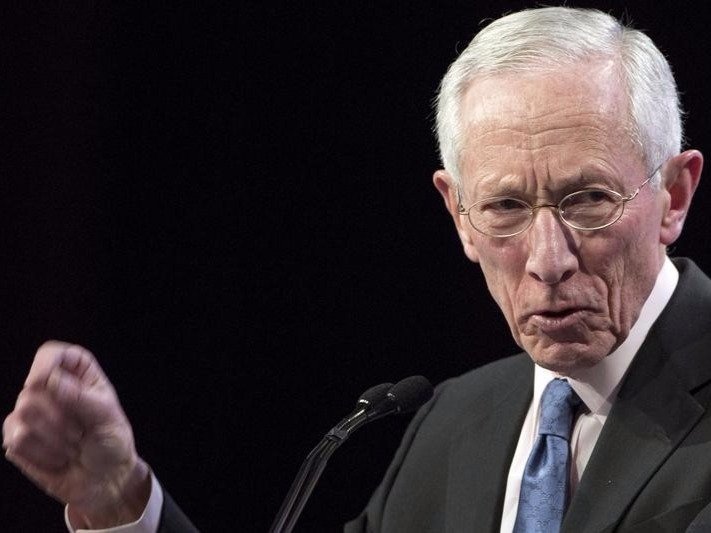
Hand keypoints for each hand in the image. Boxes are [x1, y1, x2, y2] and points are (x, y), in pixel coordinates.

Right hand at [3, 341, 150, 527]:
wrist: (104, 479)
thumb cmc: (111, 442)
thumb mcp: (108, 417)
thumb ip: (82, 398)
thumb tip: (51, 381)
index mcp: (77, 373)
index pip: (52, 354)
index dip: (45, 365)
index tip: (44, 381)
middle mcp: (50, 388)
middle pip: (33, 388)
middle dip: (61, 417)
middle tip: (82, 432)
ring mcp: (29, 412)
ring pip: (24, 414)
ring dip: (55, 438)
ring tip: (74, 445)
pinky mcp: (16, 437)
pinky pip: (17, 440)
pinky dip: (42, 454)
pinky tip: (59, 458)